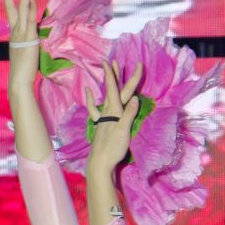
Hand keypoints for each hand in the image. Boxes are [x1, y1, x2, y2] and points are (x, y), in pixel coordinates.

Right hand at [1, 0, 41, 87]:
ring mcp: (22, 33)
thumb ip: (26, 42)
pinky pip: (30, 19)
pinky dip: (31, 8)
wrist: (18, 80)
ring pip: (24, 7)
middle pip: (18, 5)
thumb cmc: (22, 70)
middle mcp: (17, 30)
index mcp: (15, 33)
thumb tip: (32, 37)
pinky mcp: (29, 38)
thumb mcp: (23, 52)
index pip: (12, 12)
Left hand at [86, 60, 143, 174]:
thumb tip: (135, 99)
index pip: (114, 89)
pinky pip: (96, 109)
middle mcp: (107, 112)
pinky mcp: (101, 125)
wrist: (99, 163)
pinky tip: (89, 93)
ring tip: (106, 73)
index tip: (114, 61)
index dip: (115, 75)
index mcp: (113, 111)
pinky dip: (92, 100)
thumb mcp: (124, 131)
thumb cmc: (113, 148)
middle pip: (112, 90)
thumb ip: (128, 115)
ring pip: (106, 97)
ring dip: (107, 85)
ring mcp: (103, 118)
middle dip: (114, 76)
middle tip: (113, 62)